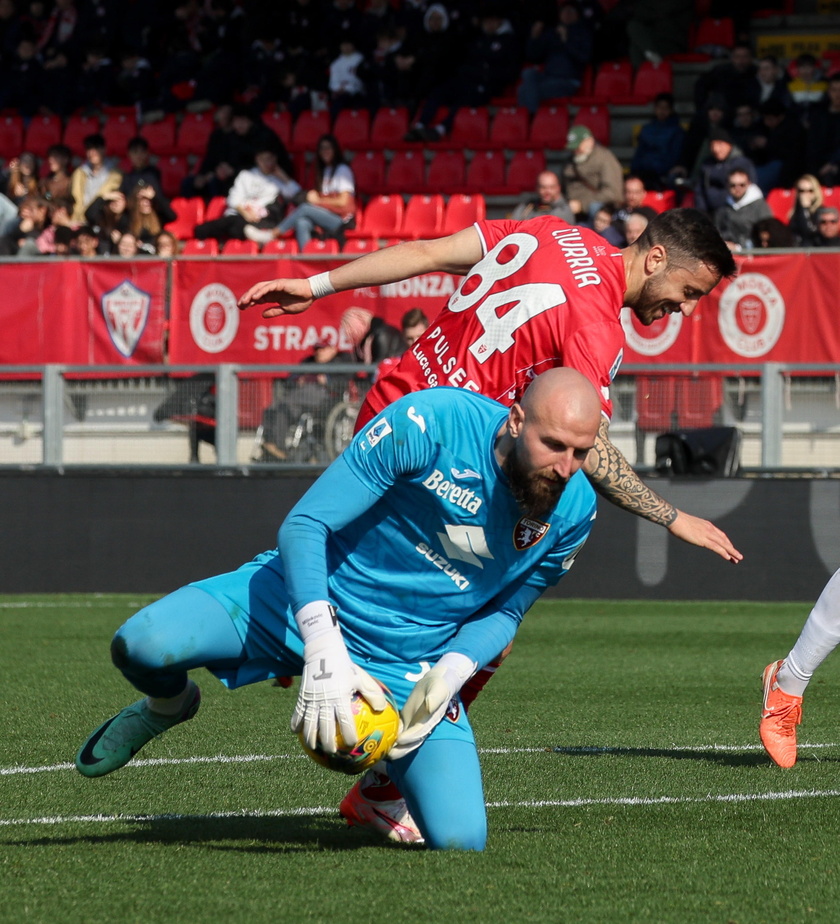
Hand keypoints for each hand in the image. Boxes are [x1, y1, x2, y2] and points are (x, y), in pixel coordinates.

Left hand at [237, 277, 316, 316]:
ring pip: (259, 288)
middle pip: (255, 292)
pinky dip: (260, 291)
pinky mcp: (280, 283)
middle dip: (246, 298)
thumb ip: (274, 311)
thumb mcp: (285, 309)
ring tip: (244, 302)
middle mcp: (272, 289)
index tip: (242, 308)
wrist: (312, 294)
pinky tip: (254, 298)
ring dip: (250, 294)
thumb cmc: (301, 301)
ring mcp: (275, 285)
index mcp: (273, 296)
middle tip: (239, 306)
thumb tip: (262, 314)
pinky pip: (268, 287)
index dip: (249, 302)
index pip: (258, 298)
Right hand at [291, 628, 386, 751]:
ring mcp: (311, 699)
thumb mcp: (360, 678)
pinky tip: (295, 732)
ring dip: (310, 737)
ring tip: (314, 747)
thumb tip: (383, 708)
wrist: (323, 652)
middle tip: (332, 753)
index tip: (352, 745)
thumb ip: (372, 693)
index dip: (348, 735)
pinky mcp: (301, 696)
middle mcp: (324, 701)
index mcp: (340, 697)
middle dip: (328, 742)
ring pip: (309, 723)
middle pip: (325, 727)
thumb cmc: (344, 666)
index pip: (344, 721)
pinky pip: (297, 713)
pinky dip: (295, 723)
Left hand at [389, 653, 475, 759]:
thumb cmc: (439, 686)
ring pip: (402, 739)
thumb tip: (429, 705)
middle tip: (386, 753)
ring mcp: (412, 725)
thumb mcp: (439, 690)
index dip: (410, 738)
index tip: (400, 740)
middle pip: (410, 743)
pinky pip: (396, 729)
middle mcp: (421, 727)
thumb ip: (435, 698)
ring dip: (392, 746)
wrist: (435, 683)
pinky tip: (376, 736)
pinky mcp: (405, 719)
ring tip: (379, 750)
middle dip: (399, 750)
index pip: (419, 733)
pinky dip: (388, 734)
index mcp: (430, 721)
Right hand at [667, 510, 742, 562]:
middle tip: (738, 556)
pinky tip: (728, 557)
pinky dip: (723, 552)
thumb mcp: (689, 525)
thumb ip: (694, 530)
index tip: (730, 548)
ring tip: (738, 559)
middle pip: (724, 540)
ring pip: (723, 545)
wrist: (675, 519)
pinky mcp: (704, 540)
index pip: (721, 535)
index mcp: (707, 525)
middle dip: (732, 549)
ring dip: (732, 552)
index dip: (727, 542)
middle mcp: (710, 529)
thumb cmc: (678, 522)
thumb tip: (692, 533)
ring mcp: (707, 534)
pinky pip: (716, 548)